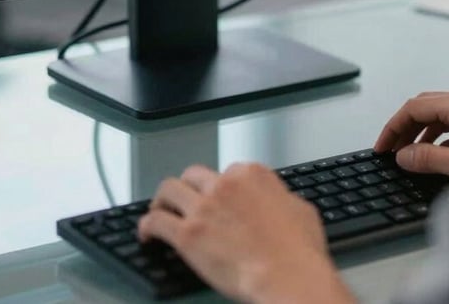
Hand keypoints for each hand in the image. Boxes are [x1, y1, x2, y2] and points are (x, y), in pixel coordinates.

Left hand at [138, 162, 354, 303]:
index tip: (218, 199)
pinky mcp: (187, 234)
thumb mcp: (302, 210)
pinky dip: (147, 226)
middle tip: (185, 201)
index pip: (228, 171)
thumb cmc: (299, 251)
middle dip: (189, 188)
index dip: (221, 187)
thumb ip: (283, 199)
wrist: (287, 276)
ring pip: (169, 190)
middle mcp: (225, 183)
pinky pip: (156, 221)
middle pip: (194, 175)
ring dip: (162, 200)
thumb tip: (281, 203)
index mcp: (253, 174)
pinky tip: (146, 234)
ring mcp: (204, 207)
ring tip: (158, 210)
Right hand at [374, 88, 448, 177]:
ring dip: (422, 132)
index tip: (381, 147)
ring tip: (411, 155)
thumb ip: (431, 159)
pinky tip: (439, 155)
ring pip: (440, 114)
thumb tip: (403, 156)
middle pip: (425, 108)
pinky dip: (440, 136)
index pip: (414, 108)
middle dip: (404, 128)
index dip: (393, 127)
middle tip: (392, 151)